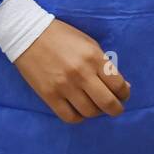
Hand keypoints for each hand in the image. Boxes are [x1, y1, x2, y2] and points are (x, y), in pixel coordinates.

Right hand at [14, 19, 130, 123]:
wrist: (29, 35)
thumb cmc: (63, 37)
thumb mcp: (89, 44)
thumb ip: (104, 65)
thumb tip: (121, 87)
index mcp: (94, 57)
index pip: (118, 85)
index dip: (124, 94)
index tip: (123, 95)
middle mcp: (82, 73)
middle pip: (107, 103)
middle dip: (116, 109)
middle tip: (115, 108)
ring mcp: (64, 86)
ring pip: (89, 112)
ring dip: (97, 113)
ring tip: (95, 106)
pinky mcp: (49, 95)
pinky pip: (69, 117)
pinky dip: (79, 118)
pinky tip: (79, 110)